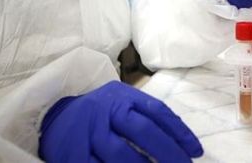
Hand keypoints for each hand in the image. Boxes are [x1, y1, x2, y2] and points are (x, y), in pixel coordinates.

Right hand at [39, 81, 202, 162]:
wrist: (56, 117)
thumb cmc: (100, 113)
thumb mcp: (123, 103)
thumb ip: (148, 116)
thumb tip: (182, 142)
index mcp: (122, 96)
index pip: (156, 111)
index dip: (178, 131)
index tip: (195, 151)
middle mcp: (106, 110)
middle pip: (142, 130)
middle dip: (167, 151)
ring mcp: (89, 133)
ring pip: (121, 154)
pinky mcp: (74, 154)